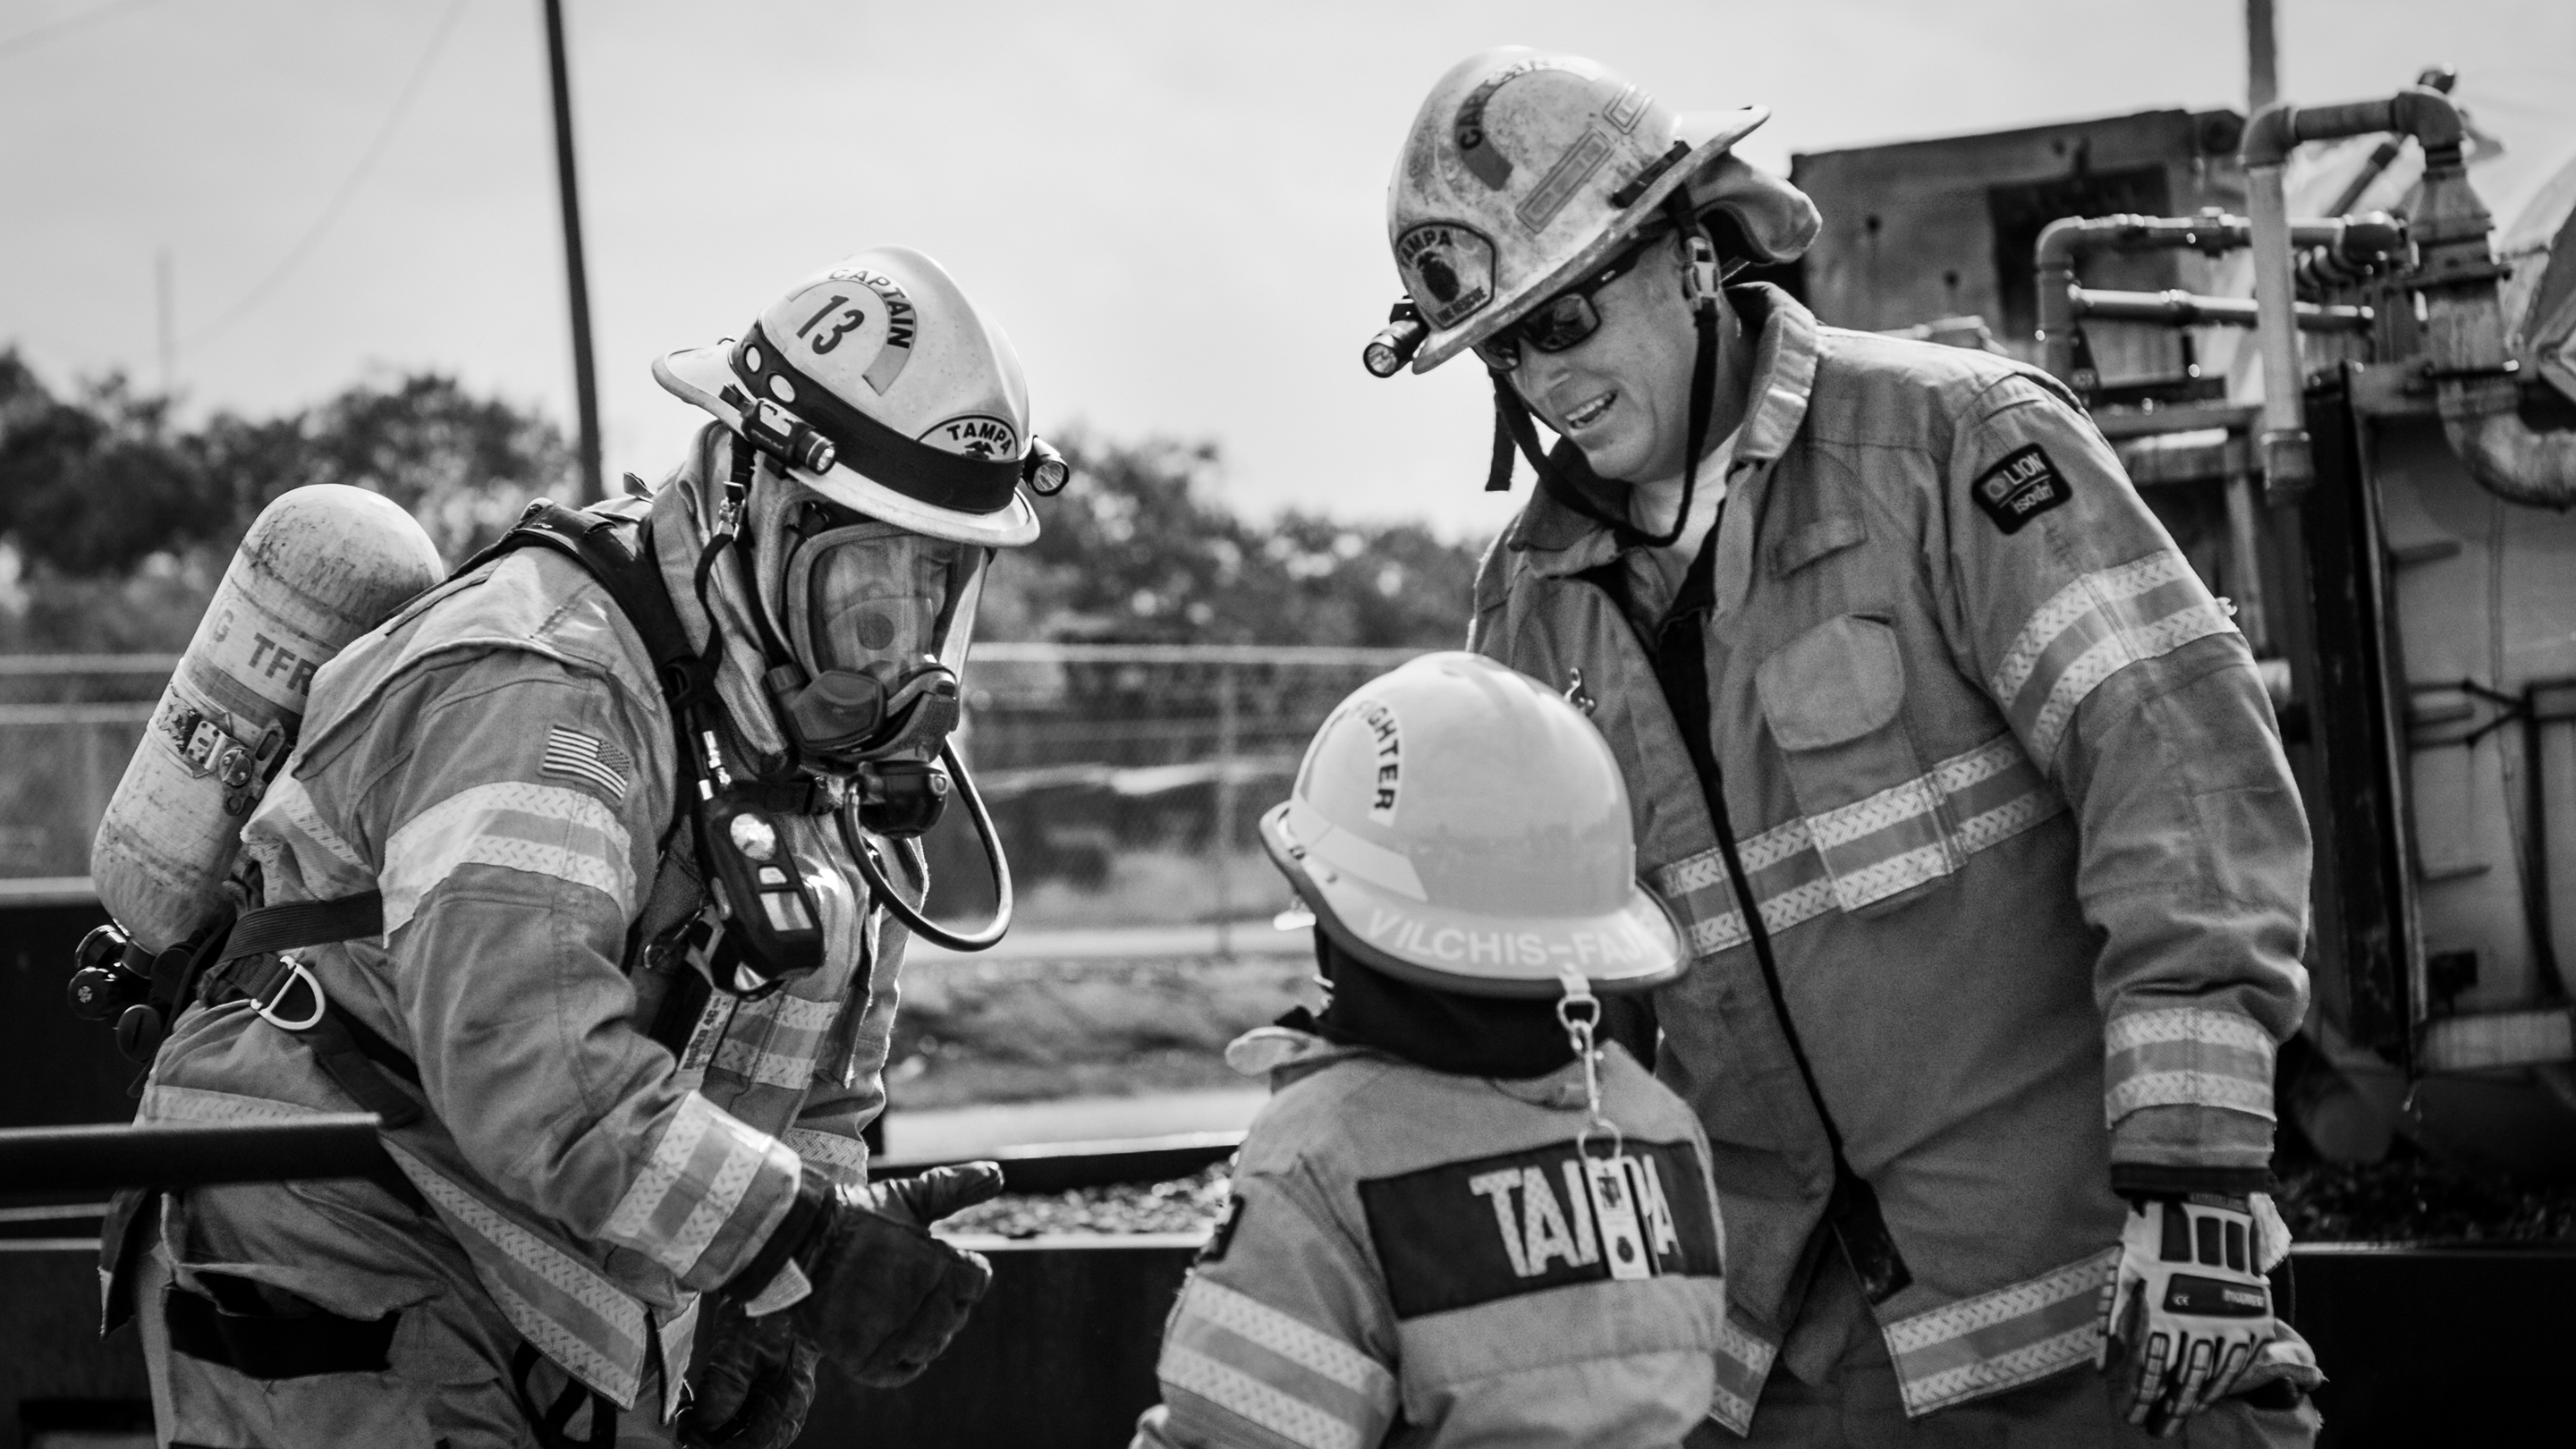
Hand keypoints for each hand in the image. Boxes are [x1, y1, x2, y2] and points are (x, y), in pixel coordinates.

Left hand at [679, 1293, 817, 1448]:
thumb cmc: (768, 1308)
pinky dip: (716, 1408)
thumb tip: (705, 1424)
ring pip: (741, 1425)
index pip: (756, 1445)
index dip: (719, 1448)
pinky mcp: (761, 1378)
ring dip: (712, 1424)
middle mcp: (784, 1402)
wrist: (779, 1274)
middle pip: (747, 1439)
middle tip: (683, 1425)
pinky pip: (738, 1406)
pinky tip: (697, 1398)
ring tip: (686, 1412)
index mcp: (787, 1401)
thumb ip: (725, 1389)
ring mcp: (774, 1391)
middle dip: (712, 1438)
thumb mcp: (742, 1348)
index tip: (690, 1438)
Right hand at [791, 1161, 1003, 1386]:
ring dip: (923, 1330)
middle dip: (942, 1301)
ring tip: (895, 1308)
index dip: (959, 1271)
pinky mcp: (864, 1359)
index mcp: (939, 1264)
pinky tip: (893, 1339)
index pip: (976, 1281)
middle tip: (906, 1284)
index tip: (933, 1262)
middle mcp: (922, 1303)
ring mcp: (893, 1334)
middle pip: (956, 1315)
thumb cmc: (855, 1217)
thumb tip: (998, 1173)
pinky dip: (904, 1361)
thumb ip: (955, 1188)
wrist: (793, 1242)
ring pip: (933, 1344)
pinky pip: (903, 1372)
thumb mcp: (907, 1197)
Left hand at [2098, 1195, 2275, 1435]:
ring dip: (2196, 1401)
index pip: (2149, 1371)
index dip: (2140, 1399)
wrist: (2199, 1207)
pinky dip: (2225, 1382)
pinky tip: (2212, 1394)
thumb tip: (2101, 1365)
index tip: (2132, 1418)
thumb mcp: (2120, 1275)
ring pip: (2213, 1375)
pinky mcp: (2252, 1315)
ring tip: (2182, 1416)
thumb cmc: (2150, 1240)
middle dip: (2167, 1410)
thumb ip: (2111, 1321)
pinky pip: (2239, 1360)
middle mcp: (2195, 1322)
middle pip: (2181, 1381)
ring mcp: (2228, 1320)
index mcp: (2158, 1313)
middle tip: (2158, 1430)